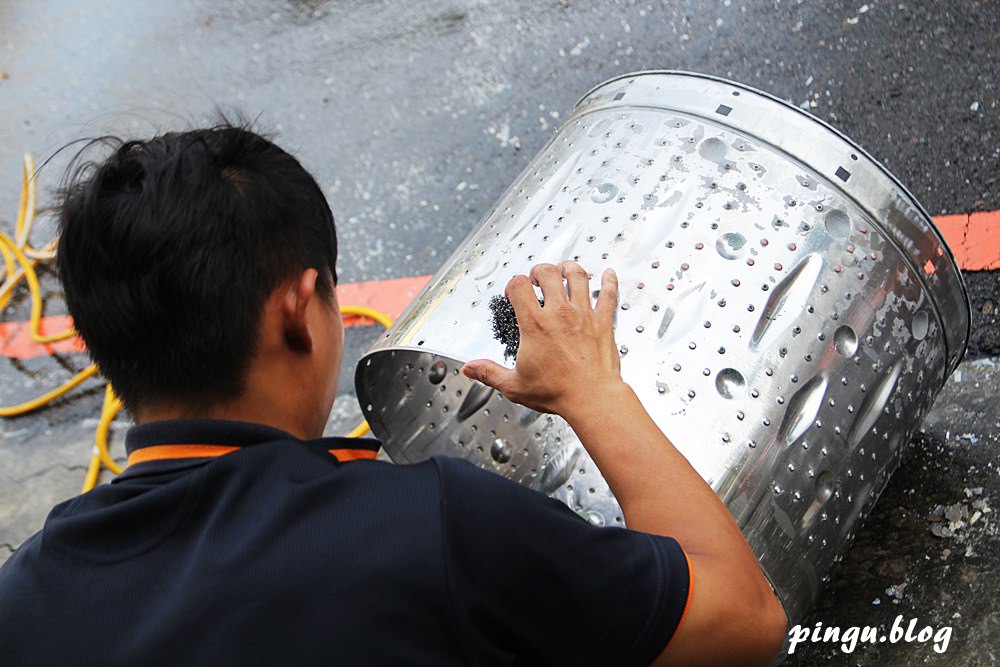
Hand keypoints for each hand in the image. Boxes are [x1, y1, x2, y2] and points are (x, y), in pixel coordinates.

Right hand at [462, 260, 622, 418]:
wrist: (592, 399)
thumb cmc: (558, 392)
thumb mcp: (515, 385)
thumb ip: (490, 373)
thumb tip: (471, 369)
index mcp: (535, 325)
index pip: (518, 285)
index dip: (513, 283)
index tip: (514, 291)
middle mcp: (559, 314)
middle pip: (549, 273)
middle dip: (540, 270)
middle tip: (538, 277)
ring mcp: (583, 315)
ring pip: (578, 276)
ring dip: (570, 268)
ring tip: (565, 269)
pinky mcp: (603, 322)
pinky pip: (609, 294)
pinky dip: (609, 281)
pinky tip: (608, 274)